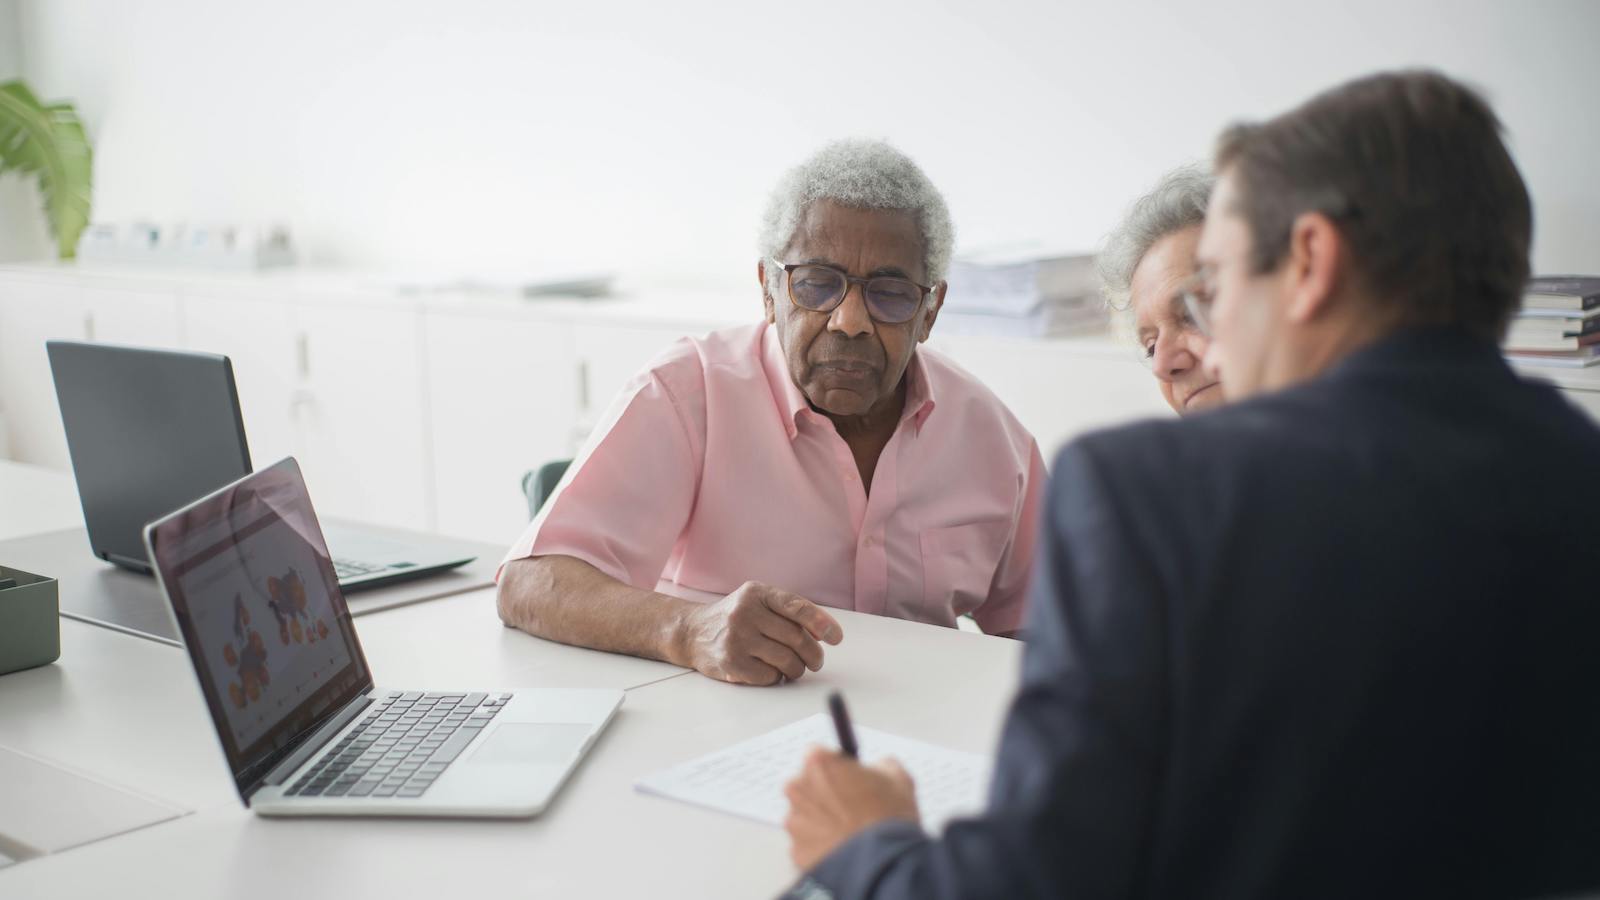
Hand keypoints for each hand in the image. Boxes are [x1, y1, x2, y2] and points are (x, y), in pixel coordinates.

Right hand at [677, 581, 842, 684]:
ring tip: (795, 667)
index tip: (837, 638)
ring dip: (798, 669)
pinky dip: (777, 677)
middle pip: (796, 638)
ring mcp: (736, 639)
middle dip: (814, 654)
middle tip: (816, 661)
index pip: (796, 607)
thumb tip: (825, 632)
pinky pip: (770, 676)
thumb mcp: (759, 602)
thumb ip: (790, 612)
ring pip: (787, 660)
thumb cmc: (736, 617)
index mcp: (756, 593)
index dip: (821, 623)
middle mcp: (744, 613)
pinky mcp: (731, 664)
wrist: (693, 633)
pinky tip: (771, 671)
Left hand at [784, 747, 919, 870]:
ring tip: (849, 833)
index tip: (848, 779)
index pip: (819, 756)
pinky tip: (842, 850)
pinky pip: (806, 845)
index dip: (837, 769)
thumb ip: (881, 765)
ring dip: (821, 822)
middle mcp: (798, 789)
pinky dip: (819, 847)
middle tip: (851, 808)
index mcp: (819, 763)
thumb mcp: (898, 779)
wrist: (883, 866)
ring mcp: (794, 822)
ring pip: (805, 816)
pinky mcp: (796, 852)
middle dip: (825, 794)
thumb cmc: (888, 821)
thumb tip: (879, 768)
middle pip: (807, 785)